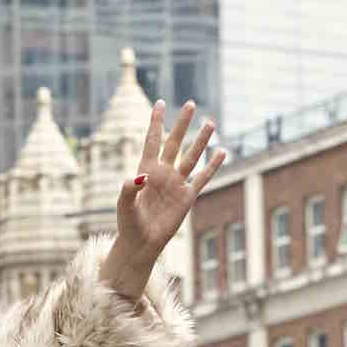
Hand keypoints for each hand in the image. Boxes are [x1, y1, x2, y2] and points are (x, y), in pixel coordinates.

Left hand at [103, 100, 227, 295]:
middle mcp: (162, 173)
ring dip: (201, 141)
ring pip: (191, 157)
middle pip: (174, 143)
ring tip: (211, 122)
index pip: (152, 141)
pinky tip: (222, 152)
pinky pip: (202, 178)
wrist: (141, 243)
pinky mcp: (187, 197)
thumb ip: (129, 189)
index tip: (160, 103)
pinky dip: (212, 166)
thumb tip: (140, 177)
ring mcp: (176, 184)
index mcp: (145, 170)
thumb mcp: (124, 205)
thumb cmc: (128, 223)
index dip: (156, 122)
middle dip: (182, 124)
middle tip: (191, 104)